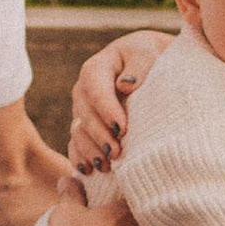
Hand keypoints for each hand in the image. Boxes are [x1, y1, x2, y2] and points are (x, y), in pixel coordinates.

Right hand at [68, 30, 173, 173]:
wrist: (146, 65)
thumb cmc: (148, 58)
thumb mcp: (146, 54)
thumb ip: (139, 66)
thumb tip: (125, 85)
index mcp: (95, 69)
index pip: (95, 89)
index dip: (106, 110)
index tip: (122, 128)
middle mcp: (83, 91)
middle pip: (85, 115)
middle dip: (99, 135)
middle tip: (117, 152)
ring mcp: (82, 111)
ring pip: (78, 132)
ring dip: (90, 150)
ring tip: (107, 166)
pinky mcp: (85, 128)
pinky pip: (75, 145)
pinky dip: (80, 158)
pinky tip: (90, 171)